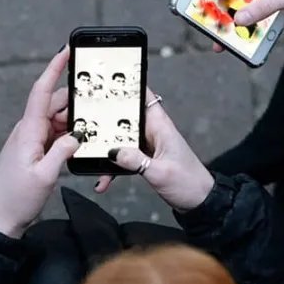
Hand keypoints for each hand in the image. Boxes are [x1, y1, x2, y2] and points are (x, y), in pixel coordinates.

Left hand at [0, 48, 78, 237]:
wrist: (1, 219)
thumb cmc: (17, 199)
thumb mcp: (45, 176)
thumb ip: (63, 151)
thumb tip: (77, 134)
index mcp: (28, 132)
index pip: (41, 92)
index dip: (54, 68)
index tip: (66, 51)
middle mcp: (27, 131)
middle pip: (54, 104)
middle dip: (75, 101)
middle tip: (96, 104)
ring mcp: (29, 140)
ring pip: (56, 120)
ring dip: (73, 121)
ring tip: (91, 127)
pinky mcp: (32, 150)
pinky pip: (53, 134)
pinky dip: (68, 134)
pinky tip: (79, 142)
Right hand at [94, 92, 214, 212]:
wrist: (200, 201)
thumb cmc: (189, 183)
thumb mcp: (160, 173)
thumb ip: (136, 161)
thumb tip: (114, 151)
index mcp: (160, 126)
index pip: (144, 96)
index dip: (127, 86)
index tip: (106, 82)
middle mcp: (153, 132)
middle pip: (125, 116)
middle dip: (105, 118)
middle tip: (83, 118)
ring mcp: (148, 145)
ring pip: (120, 139)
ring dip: (106, 148)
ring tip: (90, 155)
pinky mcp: (145, 158)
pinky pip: (123, 157)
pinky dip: (113, 167)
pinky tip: (103, 179)